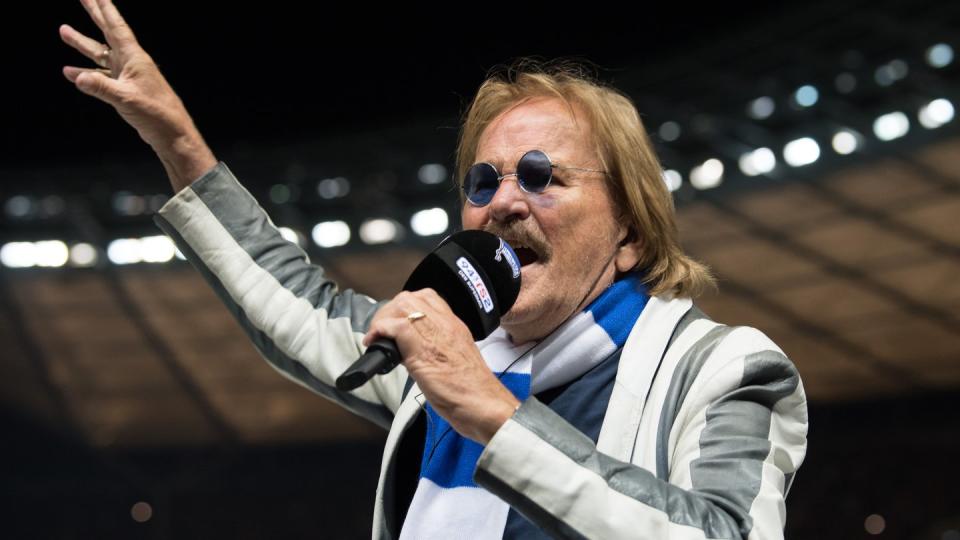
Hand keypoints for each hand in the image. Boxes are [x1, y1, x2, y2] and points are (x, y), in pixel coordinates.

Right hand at [60, 0, 215, 190]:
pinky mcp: (125, 90)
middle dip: (95, 14)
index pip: (116, 27)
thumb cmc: (156, 115)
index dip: (105, 9)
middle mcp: (131, 62)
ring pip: (101, 55)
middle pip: (108, 33)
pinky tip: (71, 72)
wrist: (172, 134)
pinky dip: (87, 74)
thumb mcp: (127, 100)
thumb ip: (102, 88)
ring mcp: (128, 76)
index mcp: (134, 58)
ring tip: (63, 30)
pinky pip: (101, 77)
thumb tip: (77, 77)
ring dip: (83, 44)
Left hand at [363, 289, 520, 443]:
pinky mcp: (422, 348)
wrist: (484, 404)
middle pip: (410, 298)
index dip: (405, 308)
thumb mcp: (456, 360)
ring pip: (402, 305)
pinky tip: (375, 344)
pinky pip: (395, 325)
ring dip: (383, 319)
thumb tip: (413, 352)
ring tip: (378, 338)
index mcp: (455, 326)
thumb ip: (438, 349)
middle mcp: (446, 323)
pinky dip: (379, 331)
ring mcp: (435, 333)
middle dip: (390, 311)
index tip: (396, 324)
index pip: (427, 298)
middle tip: (383, 332)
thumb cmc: (472, 391)